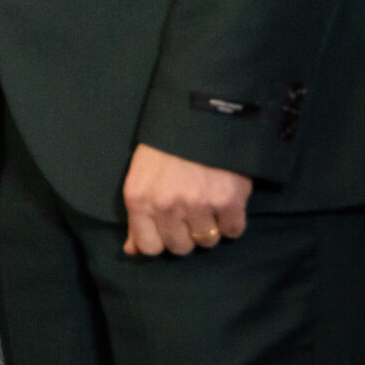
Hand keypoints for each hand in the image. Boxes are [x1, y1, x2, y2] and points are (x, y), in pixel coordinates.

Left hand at [120, 142, 251, 255]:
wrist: (201, 112)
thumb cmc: (166, 144)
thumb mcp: (141, 175)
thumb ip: (137, 216)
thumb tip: (131, 251)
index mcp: (139, 198)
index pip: (149, 247)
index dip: (162, 240)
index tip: (170, 227)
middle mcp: (166, 204)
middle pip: (180, 247)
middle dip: (187, 234)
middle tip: (192, 211)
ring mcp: (197, 204)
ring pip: (208, 242)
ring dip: (211, 227)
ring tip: (209, 202)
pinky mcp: (228, 200)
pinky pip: (233, 231)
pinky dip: (233, 221)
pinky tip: (226, 201)